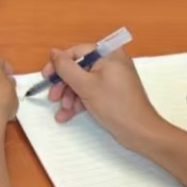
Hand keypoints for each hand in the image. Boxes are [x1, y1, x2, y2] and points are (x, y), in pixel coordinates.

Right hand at [42, 47, 167, 149]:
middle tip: (53, 97)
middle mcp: (111, 62)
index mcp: (109, 54)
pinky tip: (67, 114)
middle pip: (78, 68)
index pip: (76, 52)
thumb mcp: (85, 85)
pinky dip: (79, 102)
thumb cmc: (116, 106)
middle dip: (64, 85)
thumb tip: (53, 52)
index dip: (59, 64)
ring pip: (82, 82)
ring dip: (69, 96)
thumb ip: (66, 67)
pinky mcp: (112, 93)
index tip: (46, 77)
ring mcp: (112, 78)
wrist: (141, 134)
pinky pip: (90, 92)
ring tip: (63, 110)